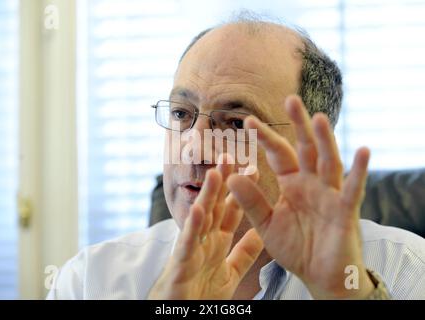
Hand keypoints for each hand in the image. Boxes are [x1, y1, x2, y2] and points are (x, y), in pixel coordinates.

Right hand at [148, 155, 263, 298]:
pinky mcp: (181, 264)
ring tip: (216, 173)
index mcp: (216, 241)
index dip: (241, 191)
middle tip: (230, 156)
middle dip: (223, 182)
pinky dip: (192, 227)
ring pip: (201, 218)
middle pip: (216, 206)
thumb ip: (243, 253)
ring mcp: (191, 250)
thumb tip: (260, 233)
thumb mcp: (230, 272)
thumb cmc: (200, 295)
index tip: (252, 169)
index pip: (231, 210)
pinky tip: (198, 209)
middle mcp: (204, 240)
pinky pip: (188, 243)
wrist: (181, 315)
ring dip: (208, 195)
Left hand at [227, 95, 373, 298]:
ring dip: (324, 140)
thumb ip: (251, 202)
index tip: (249, 122)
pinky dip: (358, 171)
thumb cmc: (295, 248)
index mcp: (291, 184)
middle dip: (299, 125)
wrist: (318, 276)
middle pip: (305, 149)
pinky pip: (353, 189)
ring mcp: (330, 195)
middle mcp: (311, 183)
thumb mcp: (267, 225)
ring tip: (318, 118)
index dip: (265, 139)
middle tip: (290, 99)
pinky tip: (362, 151)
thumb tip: (231, 177)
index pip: (278, 155)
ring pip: (328, 162)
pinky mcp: (345, 211)